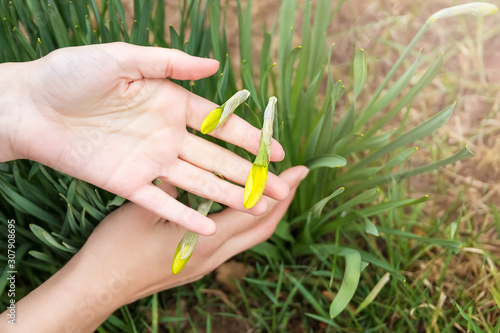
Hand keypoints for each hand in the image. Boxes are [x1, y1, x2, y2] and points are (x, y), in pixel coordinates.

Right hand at [2, 166, 307, 332]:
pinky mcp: (197, 266)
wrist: (99, 288)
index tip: (298, 171)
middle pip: (261, 229)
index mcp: (204, 240)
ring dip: (268, 215)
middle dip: (283, 203)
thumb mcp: (141, 210)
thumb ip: (171, 188)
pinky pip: (235, 244)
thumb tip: (189, 164)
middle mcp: (213, 255)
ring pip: (250, 239)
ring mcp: (206, 264)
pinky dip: (247, 224)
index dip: (279, 191)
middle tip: (297, 178)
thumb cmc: (116, 249)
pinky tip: (241, 211)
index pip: (253, 212)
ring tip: (276, 193)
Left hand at [3, 42, 288, 234]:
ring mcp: (150, 162)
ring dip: (226, 196)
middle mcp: (167, 136)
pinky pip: (161, 202)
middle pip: (217, 159)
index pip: (220, 125)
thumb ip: (170, 63)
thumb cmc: (71, 74)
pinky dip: (184, 215)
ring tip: (256, 209)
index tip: (277, 152)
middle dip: (249, 174)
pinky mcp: (128, 183)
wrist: (29, 105)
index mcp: (172, 104)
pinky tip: (208, 228)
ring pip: (197, 183)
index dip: (250, 139)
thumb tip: (216, 67)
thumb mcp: (123, 58)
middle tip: (280, 190)